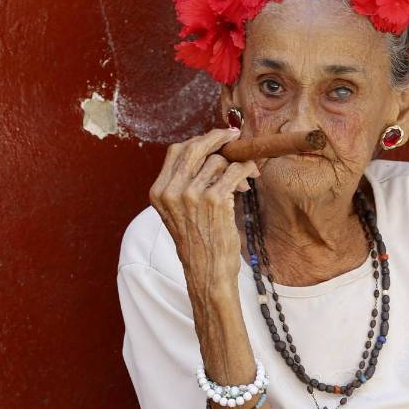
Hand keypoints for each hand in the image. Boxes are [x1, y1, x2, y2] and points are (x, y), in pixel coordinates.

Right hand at [149, 127, 260, 293]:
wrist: (207, 272)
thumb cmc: (198, 243)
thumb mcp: (179, 213)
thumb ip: (185, 185)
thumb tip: (211, 155)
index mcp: (159, 192)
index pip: (176, 152)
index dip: (198, 140)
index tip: (216, 137)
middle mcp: (171, 191)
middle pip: (195, 148)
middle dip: (218, 138)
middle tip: (235, 136)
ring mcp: (191, 195)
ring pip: (218, 160)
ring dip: (235, 164)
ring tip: (242, 179)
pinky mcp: (214, 199)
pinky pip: (235, 170)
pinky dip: (246, 170)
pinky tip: (250, 177)